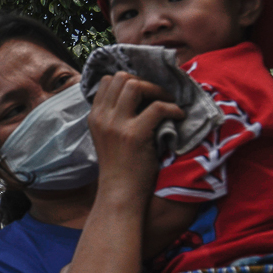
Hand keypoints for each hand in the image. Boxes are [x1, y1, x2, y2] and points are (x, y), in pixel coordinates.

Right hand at [87, 73, 184, 201]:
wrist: (119, 194)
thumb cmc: (119, 167)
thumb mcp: (107, 137)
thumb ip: (114, 116)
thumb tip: (139, 95)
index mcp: (94, 116)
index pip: (108, 81)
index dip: (130, 81)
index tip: (144, 94)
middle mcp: (102, 117)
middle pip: (122, 78)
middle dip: (144, 82)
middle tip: (157, 97)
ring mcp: (117, 125)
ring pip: (135, 85)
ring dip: (157, 90)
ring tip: (167, 103)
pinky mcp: (135, 135)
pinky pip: (158, 107)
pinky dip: (172, 108)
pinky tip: (178, 116)